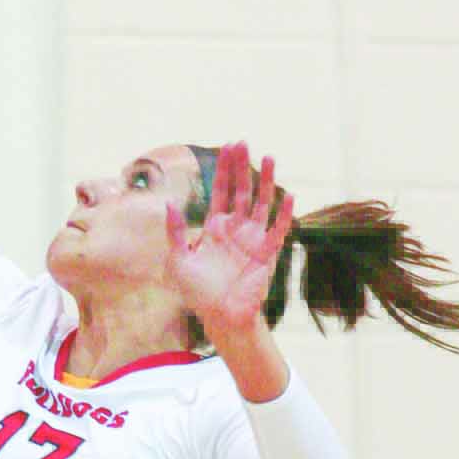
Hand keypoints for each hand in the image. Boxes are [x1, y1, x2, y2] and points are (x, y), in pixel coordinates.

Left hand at [163, 141, 294, 333]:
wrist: (219, 316)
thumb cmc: (197, 292)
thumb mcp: (178, 260)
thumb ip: (175, 232)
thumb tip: (169, 203)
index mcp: (214, 228)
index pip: (220, 191)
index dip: (223, 170)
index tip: (227, 147)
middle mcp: (235, 228)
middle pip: (240, 190)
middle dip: (241, 167)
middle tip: (243, 143)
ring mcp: (252, 238)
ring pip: (261, 203)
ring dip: (265, 181)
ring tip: (268, 157)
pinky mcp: (267, 252)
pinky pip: (279, 229)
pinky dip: (284, 213)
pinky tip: (288, 196)